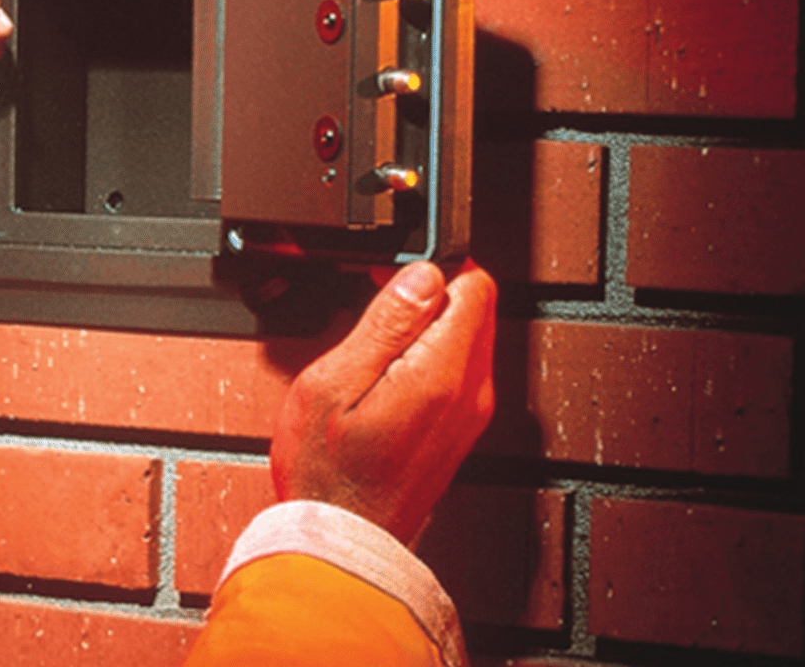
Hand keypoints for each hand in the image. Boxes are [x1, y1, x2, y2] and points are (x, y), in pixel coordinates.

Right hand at [269, 260, 495, 542]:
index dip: (434, 267)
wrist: (340, 537)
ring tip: (376, 347)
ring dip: (429, 326)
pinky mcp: (460, 429)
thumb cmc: (327, 472)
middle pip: (477, 307)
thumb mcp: (334, 382)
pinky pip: (459, 370)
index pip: (476, 285)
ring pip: (469, 337)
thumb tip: (424, 275)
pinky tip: (387, 374)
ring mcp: (470, 414)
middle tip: (378, 309)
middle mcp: (470, 393)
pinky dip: (430, 357)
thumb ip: (386, 323)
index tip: (394, 277)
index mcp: (443, 374)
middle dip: (432, 293)